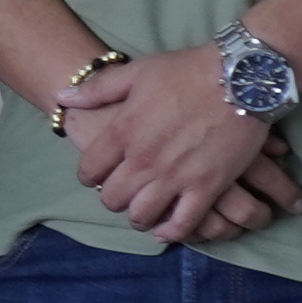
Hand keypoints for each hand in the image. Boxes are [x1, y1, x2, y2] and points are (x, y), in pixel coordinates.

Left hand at [55, 45, 299, 248]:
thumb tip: (62, 96)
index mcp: (123, 131)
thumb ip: (97, 89)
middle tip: (122, 195)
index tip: (97, 176)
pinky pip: (182, 223)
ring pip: (142, 215)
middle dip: (113, 199)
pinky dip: (172, 232)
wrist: (239, 76)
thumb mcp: (136, 72)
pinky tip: (168, 229)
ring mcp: (175, 176)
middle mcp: (144, 159)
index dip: (89, 176)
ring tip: (143, 213)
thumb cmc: (187, 70)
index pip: (89, 170)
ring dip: (139, 218)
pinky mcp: (207, 187)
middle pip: (112, 199)